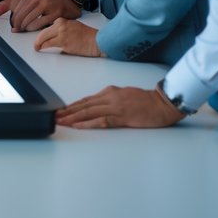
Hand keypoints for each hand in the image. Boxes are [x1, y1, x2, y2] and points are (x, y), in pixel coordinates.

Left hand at [9, 0, 80, 31]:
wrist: (67, 3)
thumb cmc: (47, 4)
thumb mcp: (30, 0)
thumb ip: (11, 6)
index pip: (18, 7)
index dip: (14, 18)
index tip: (13, 25)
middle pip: (23, 13)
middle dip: (18, 23)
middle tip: (16, 29)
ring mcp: (49, 3)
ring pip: (30, 18)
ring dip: (25, 26)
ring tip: (23, 29)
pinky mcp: (56, 12)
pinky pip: (40, 22)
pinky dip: (33, 27)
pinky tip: (31, 29)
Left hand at [34, 18, 102, 56]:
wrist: (97, 41)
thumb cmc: (87, 36)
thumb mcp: (73, 26)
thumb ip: (62, 28)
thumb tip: (53, 36)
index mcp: (63, 20)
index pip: (47, 26)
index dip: (42, 33)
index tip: (38, 36)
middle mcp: (61, 24)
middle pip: (43, 31)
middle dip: (37, 39)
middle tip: (35, 44)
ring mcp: (61, 32)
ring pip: (43, 38)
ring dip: (38, 43)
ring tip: (37, 47)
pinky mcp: (63, 42)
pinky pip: (48, 44)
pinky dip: (43, 47)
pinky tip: (41, 48)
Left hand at [57, 85, 185, 128]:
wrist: (163, 103)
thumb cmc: (146, 101)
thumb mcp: (124, 95)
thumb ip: (110, 98)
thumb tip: (97, 105)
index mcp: (110, 92)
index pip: (86, 99)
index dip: (72, 105)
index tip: (61, 110)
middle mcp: (110, 97)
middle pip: (84, 105)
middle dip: (68, 111)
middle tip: (55, 116)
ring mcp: (115, 106)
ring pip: (89, 112)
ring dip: (73, 117)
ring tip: (62, 121)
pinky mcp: (122, 116)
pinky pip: (101, 121)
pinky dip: (88, 123)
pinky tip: (78, 126)